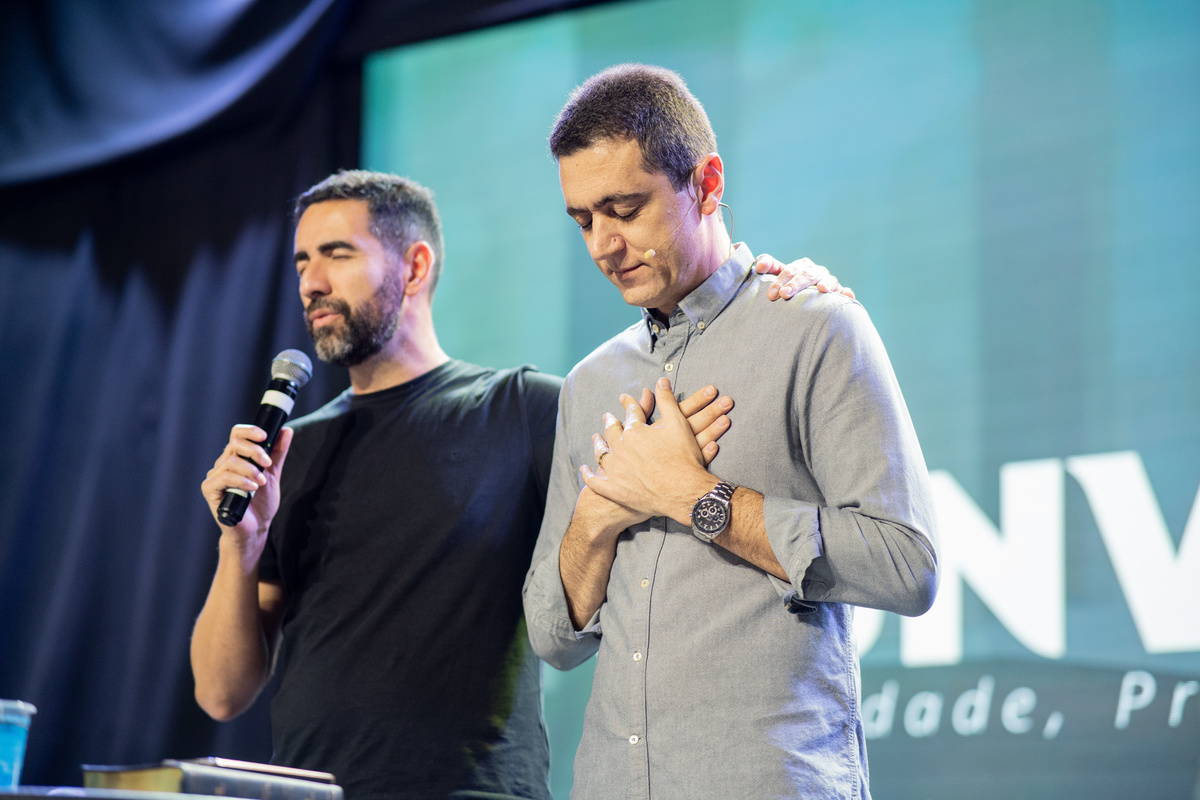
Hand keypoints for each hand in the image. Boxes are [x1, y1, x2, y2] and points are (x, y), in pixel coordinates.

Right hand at [201, 424, 293, 556]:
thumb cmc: (261, 503)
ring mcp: (215, 477)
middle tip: (267, 463)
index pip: (237, 435)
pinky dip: (241, 480)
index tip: (265, 436)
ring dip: (250, 470)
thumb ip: (278, 454)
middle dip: (254, 451)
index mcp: (236, 458)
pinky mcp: (210, 490)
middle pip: (234, 444)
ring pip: (231, 461)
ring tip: (262, 482)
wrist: (255, 529)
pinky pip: (224, 478)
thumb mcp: (273, 475)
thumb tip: (286, 431)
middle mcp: (223, 464)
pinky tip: (252, 488)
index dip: (250, 431)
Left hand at [583, 378, 715, 524]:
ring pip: (601, 453)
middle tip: (607, 417)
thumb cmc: (684, 458)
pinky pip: (595, 481)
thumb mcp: (678, 424)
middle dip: (610, 422)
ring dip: (598, 444)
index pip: (630, 413)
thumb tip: (661, 380)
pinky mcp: (614, 490)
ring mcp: (615, 470)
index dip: (628, 404)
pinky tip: (584, 470)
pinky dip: (588, 475)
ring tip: (596, 438)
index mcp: (635, 431)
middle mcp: (621, 448)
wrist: (685, 492)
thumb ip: (668, 401)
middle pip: (612, 432)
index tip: (624, 398)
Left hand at [755, 254, 854, 300]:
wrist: (805, 301)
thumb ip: (767, 265)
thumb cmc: (789, 287)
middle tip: (785, 295)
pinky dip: (846, 292)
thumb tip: (759, 266)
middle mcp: (816, 272)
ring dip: (825, 283)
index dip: (780, 280)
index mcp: (801, 266)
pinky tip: (846, 294)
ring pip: (828, 280)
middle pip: (807, 275)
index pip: (790, 270)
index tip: (771, 295)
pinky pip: (845, 292)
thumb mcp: (777, 275)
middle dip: (796, 284)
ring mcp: (829, 282)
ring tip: (821, 288)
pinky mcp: (840, 293)